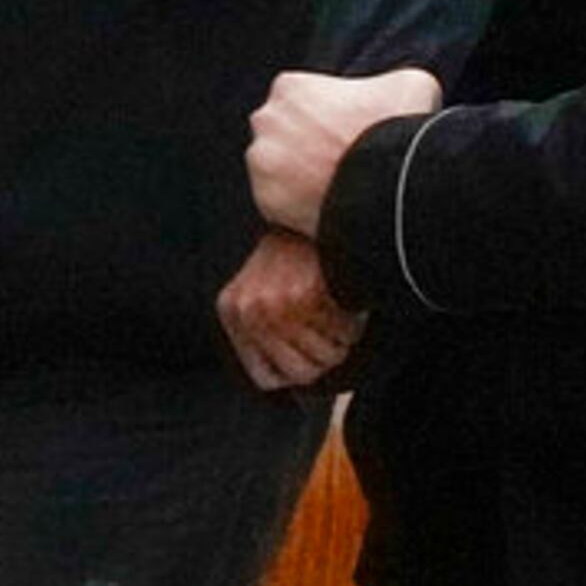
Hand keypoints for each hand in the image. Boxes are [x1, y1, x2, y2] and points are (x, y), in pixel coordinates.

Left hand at [216, 226, 364, 392]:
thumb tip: (293, 381)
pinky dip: (353, 325)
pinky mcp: (307, 293)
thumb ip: (266, 332)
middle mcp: (250, 311)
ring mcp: (277, 303)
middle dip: (325, 363)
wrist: (310, 204)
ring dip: (342, 344)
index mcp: (233, 312)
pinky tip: (348, 304)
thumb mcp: (261, 290)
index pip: (266, 377)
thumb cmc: (291, 254)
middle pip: (300, 373)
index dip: (295, 376)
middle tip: (338, 344)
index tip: (311, 363)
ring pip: (324, 357)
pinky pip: (342, 333)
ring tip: (344, 323)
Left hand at [247, 66, 441, 235]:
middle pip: (283, 130)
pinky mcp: (266, 199)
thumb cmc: (397, 129)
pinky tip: (326, 203)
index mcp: (290, 87)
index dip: (327, 113)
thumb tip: (393, 91)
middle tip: (340, 158)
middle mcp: (267, 120)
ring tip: (334, 184)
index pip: (300, 97)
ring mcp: (262, 162)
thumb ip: (389, 80)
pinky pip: (278, 200)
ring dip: (297, 173)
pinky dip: (296, 203)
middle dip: (305, 142)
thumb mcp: (410, 83)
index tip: (346, 129)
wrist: (390, 186)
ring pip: (277, 166)